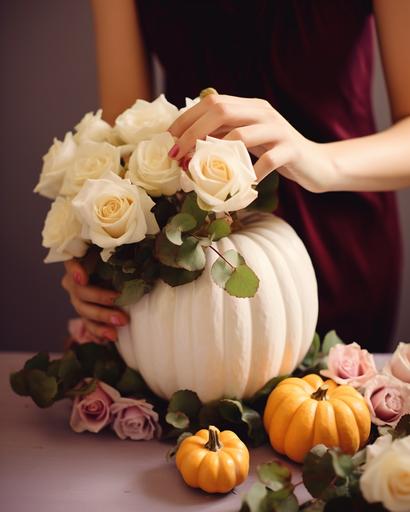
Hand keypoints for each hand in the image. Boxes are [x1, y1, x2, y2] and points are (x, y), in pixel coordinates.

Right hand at [61, 259, 128, 341]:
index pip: (71, 263)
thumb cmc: (122, 260)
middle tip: (119, 312)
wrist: (121, 277)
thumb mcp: (122, 254)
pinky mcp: (85, 313)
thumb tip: (145, 251)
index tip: (83, 279)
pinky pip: (88, 324)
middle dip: (100, 302)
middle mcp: (75, 281)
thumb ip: (124, 253)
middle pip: (80, 292)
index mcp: (81, 261)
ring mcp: (78, 298)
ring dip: (101, 321)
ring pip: (83, 311)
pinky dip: (98, 332)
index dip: (75, 271)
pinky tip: (107, 339)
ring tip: (118, 329)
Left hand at [168, 94, 337, 192]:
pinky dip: (248, 176)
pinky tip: (238, 189)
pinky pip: (266, 161)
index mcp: (249, 106)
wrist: (315, 164)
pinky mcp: (290, 150)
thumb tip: (187, 141)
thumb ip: (224, 133)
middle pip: (222, 110)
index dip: (187, 118)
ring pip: (242, 135)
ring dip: (216, 155)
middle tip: (177, 156)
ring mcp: (278, 130)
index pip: (212, 102)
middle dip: (193, 132)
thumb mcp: (248, 139)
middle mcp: (262, 112)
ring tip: (200, 174)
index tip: (169, 140)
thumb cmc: (274, 154)